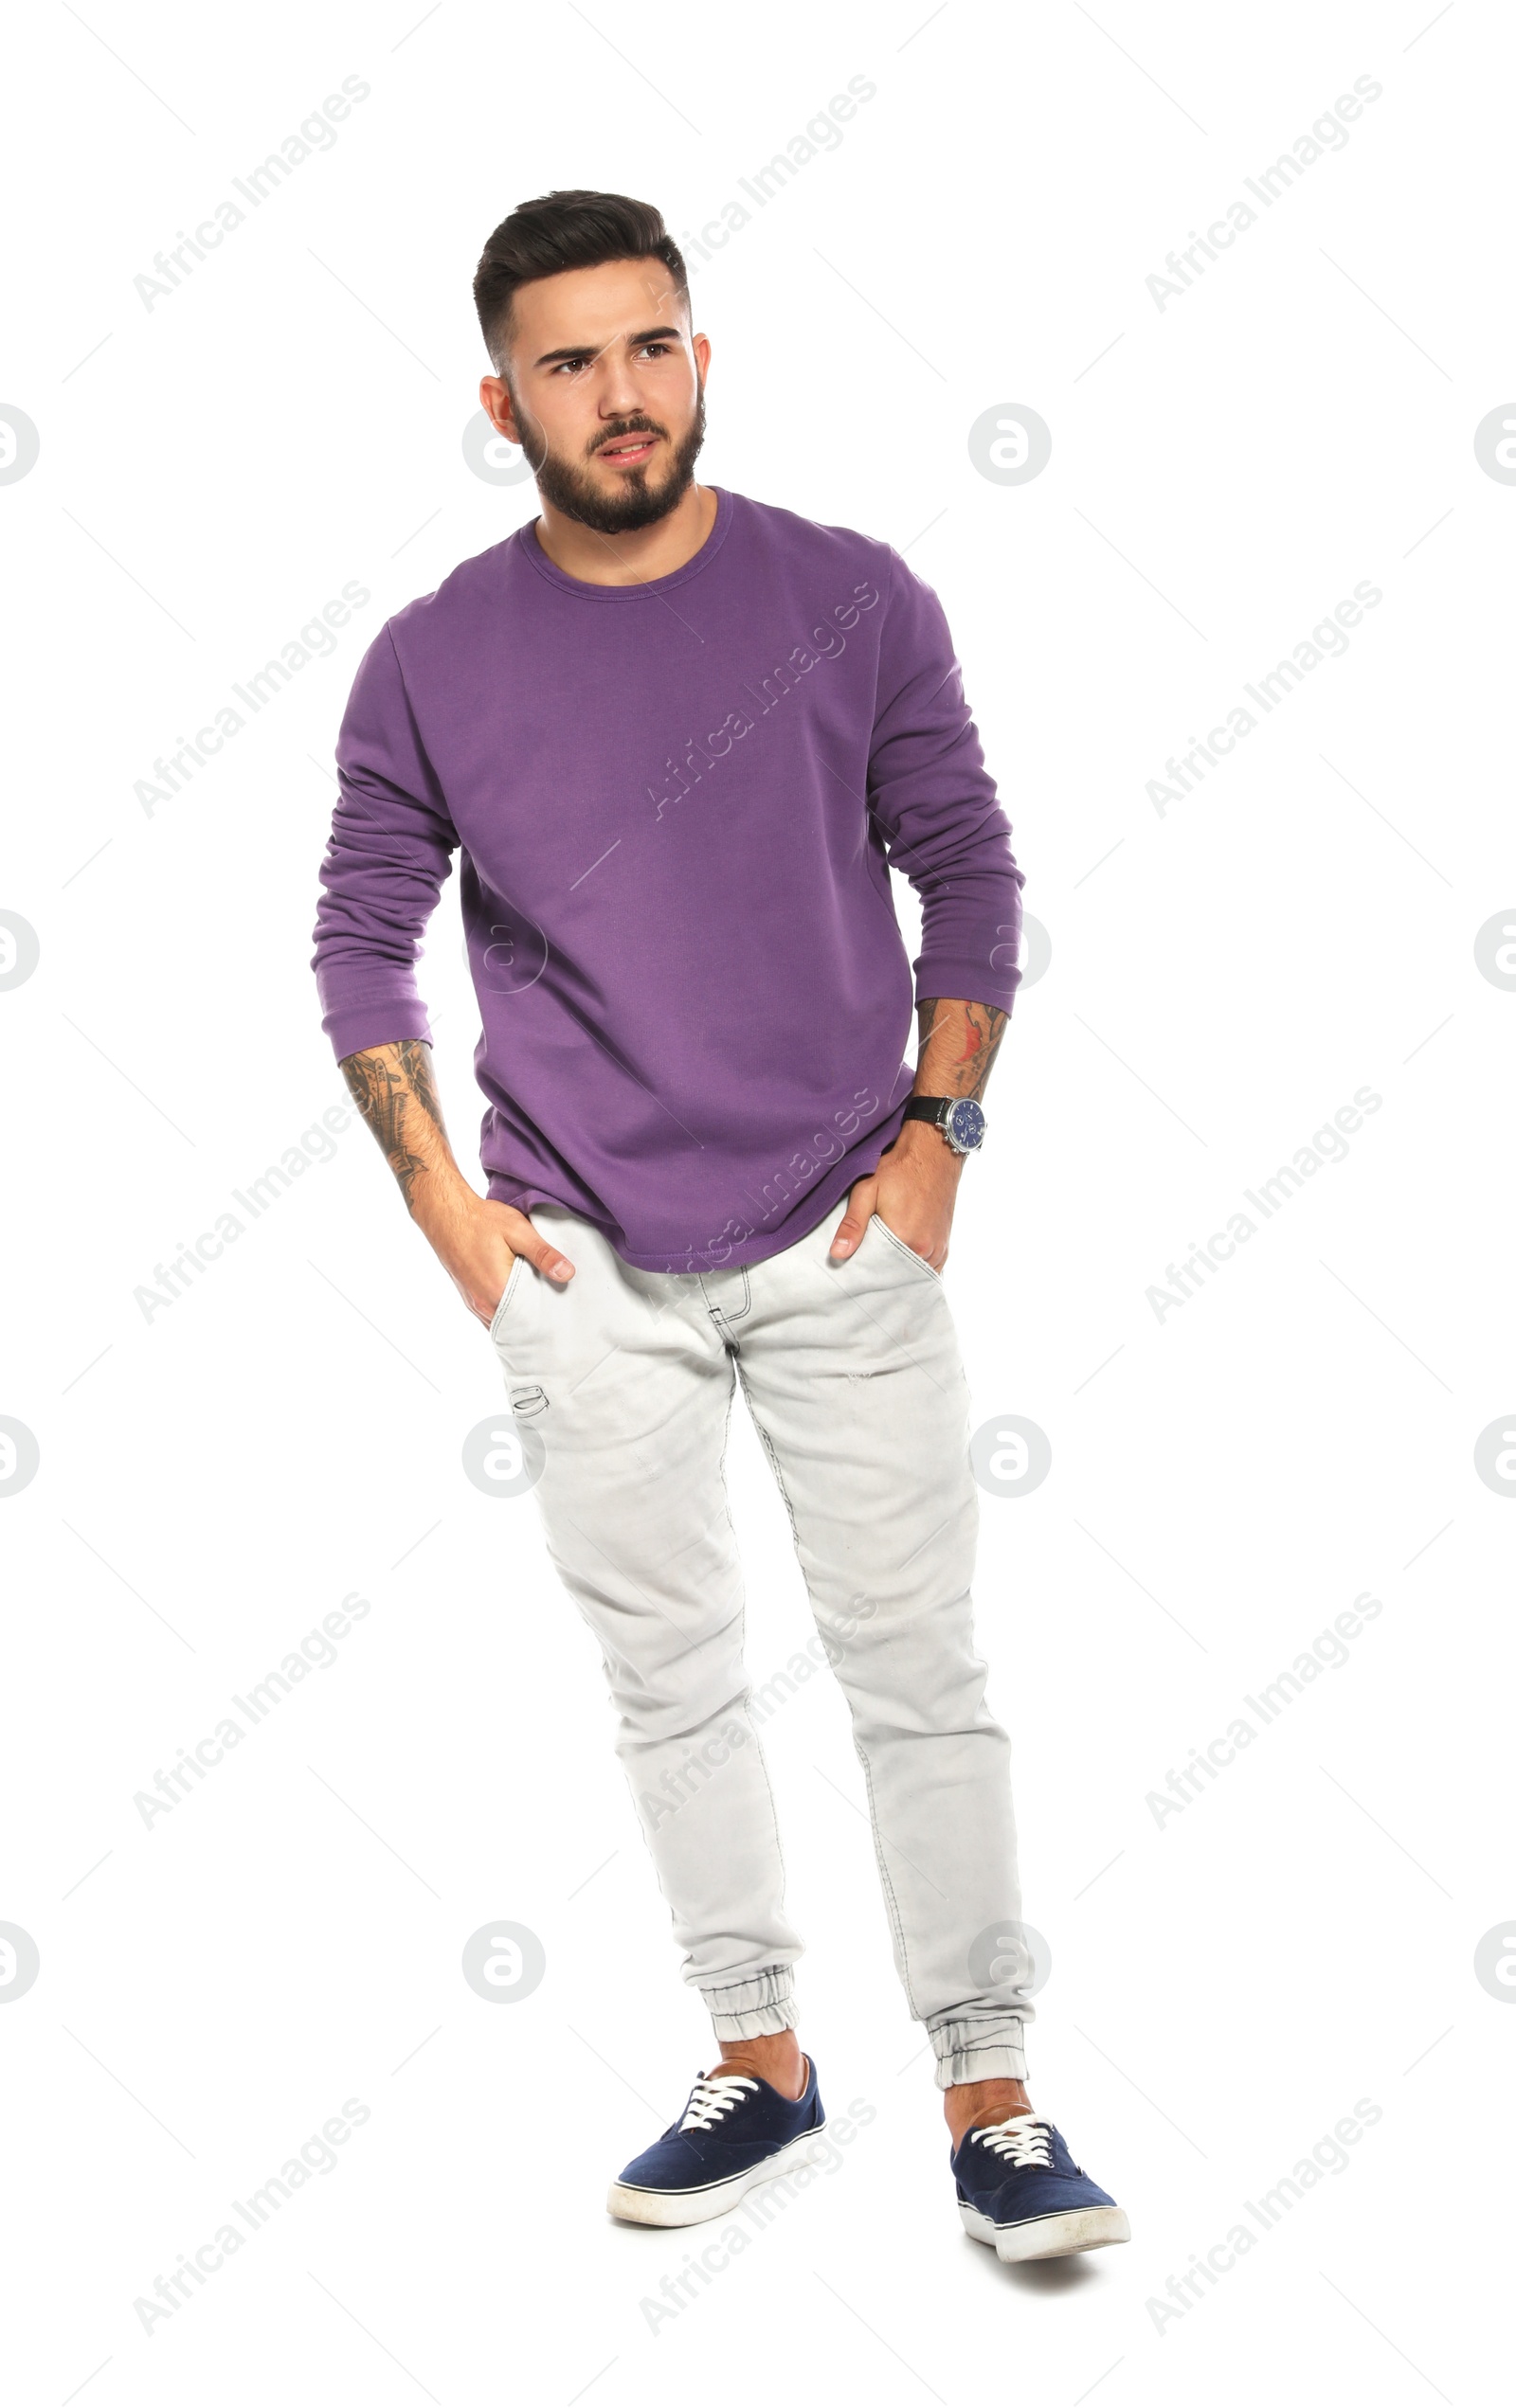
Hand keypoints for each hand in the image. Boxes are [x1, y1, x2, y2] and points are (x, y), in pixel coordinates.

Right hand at [419, 1190, 575, 1325]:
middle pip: (518, 1325)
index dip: (549, 1316)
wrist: (446, 1214)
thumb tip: (567, 1274)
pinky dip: (507, 1312)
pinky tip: (519, 1299)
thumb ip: (543, 1254)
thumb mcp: (518, 1231)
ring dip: (520, 1316)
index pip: (531, 1320)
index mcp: (498, 1292)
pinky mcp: (469, 1298)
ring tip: (541, 1304)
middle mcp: (484, 1304)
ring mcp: (473, 1303)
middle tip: (557, 1309)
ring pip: (504, 1322)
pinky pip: (492, 1315)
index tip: (564, 1310)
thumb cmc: (481, 1220)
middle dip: (537, 1320)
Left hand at [827, 1119, 964, 1270]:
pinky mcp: (944, 1245)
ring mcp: (938, 1249)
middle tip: (863, 1264)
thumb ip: (853, 1224)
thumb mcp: (867, 1190)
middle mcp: (925, 1250)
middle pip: (896, 1275)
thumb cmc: (899, 1168)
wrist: (933, 1152)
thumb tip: (838, 1254)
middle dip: (879, 1274)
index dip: (863, 1271)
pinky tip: (899, 1261)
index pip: (877, 1272)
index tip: (851, 1268)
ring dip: (897, 1271)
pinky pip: (928, 1268)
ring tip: (881, 1261)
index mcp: (905, 1240)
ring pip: (912, 1274)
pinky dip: (913, 1267)